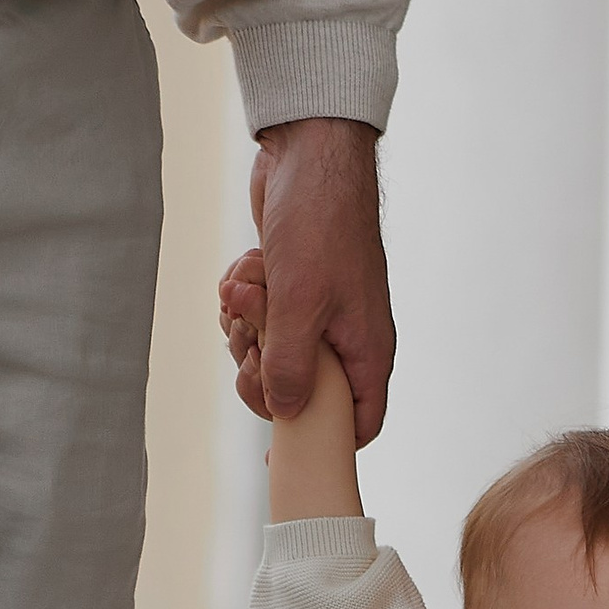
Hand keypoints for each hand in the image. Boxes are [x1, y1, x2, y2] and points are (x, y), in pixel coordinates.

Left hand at [217, 116, 392, 437]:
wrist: (309, 154)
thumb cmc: (319, 225)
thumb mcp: (300, 305)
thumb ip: (292, 369)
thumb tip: (284, 415)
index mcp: (366, 351)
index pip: (360, 423)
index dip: (326, 444)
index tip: (281, 454)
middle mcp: (346, 338)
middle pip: (300, 393)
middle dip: (264, 368)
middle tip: (250, 338)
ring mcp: (317, 313)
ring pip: (271, 354)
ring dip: (246, 326)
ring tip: (246, 289)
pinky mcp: (290, 290)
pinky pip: (258, 319)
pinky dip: (243, 300)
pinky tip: (242, 273)